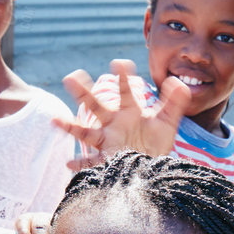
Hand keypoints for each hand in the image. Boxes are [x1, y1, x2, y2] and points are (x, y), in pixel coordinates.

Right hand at [54, 60, 187, 170]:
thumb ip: (175, 102)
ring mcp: (107, 142)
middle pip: (96, 106)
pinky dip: (80, 164)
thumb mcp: (167, 123)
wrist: (150, 170)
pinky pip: (90, 163)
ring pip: (86, 132)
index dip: (123, 77)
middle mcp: (114, 125)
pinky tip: (68, 163)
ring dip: (70, 126)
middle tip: (71, 76)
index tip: (119, 63)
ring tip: (55, 120)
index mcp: (128, 113)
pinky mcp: (107, 161)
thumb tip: (178, 82)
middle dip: (84, 92)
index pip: (125, 91)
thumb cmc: (154, 145)